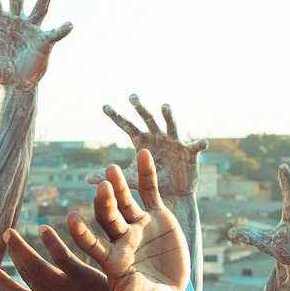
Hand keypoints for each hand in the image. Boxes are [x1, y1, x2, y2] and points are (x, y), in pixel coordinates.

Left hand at [67, 149, 189, 290]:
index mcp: (111, 260)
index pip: (91, 244)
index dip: (81, 233)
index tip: (70, 220)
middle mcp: (121, 239)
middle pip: (108, 218)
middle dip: (104, 203)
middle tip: (101, 188)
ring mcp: (139, 226)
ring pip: (127, 202)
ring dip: (121, 185)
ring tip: (113, 169)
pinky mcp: (158, 217)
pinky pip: (151, 192)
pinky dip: (147, 174)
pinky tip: (142, 155)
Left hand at [87, 96, 207, 197]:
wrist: (173, 193)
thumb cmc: (151, 182)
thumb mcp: (130, 179)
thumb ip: (111, 177)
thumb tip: (86, 179)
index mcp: (142, 141)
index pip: (127, 126)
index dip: (117, 117)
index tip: (104, 107)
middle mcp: (157, 137)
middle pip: (147, 119)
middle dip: (140, 108)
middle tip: (131, 97)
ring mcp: (174, 142)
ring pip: (171, 125)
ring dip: (168, 116)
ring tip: (164, 107)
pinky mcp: (189, 152)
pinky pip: (195, 146)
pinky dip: (199, 144)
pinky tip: (203, 143)